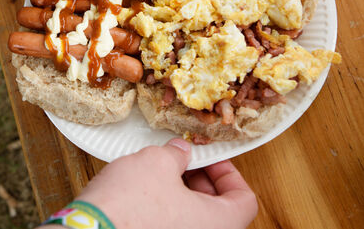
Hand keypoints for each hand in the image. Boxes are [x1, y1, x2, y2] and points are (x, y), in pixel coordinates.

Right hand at [54, 139, 257, 228]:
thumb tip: (179, 152)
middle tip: (182, 161)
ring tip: (159, 172)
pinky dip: (165, 208)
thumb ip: (176, 155)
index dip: (229, 173)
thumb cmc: (129, 204)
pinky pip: (171, 225)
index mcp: (217, 224)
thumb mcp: (157, 162)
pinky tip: (144, 190)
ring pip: (192, 219)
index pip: (244, 200)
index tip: (210, 158)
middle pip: (218, 210)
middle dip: (201, 180)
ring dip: (181, 193)